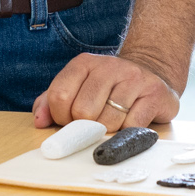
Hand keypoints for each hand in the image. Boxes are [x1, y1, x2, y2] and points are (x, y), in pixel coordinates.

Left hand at [32, 47, 182, 133]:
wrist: (152, 73)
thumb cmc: (108, 88)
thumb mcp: (77, 88)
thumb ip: (52, 102)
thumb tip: (40, 121)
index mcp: (84, 63)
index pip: (60, 96)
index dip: (61, 117)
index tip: (70, 121)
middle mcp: (108, 66)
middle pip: (83, 111)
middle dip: (85, 127)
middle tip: (94, 124)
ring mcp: (133, 78)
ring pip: (108, 121)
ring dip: (108, 131)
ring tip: (113, 122)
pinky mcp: (154, 94)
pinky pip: (132, 125)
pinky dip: (127, 132)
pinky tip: (130, 123)